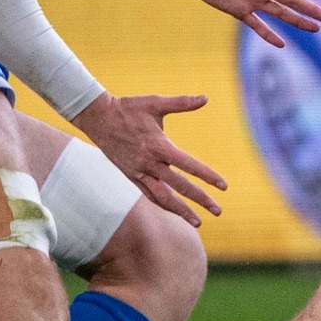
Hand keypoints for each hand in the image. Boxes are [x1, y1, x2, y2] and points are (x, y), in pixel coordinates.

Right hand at [72, 92, 226, 225]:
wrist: (97, 118)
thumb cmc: (128, 108)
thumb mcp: (155, 102)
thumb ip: (182, 102)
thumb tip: (206, 98)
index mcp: (159, 147)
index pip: (188, 165)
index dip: (207, 176)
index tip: (224, 186)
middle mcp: (149, 164)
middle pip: (179, 187)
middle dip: (200, 200)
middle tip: (218, 211)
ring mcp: (138, 172)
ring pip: (162, 197)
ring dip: (180, 210)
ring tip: (198, 223)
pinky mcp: (130, 176)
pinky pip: (148, 194)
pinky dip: (163, 204)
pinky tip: (174, 210)